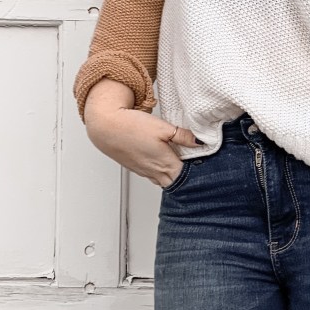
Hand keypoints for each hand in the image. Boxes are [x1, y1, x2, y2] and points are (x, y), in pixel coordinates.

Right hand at [82, 80, 200, 186]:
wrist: (106, 126)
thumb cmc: (132, 126)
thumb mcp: (163, 128)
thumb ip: (183, 137)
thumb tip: (200, 142)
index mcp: (166, 165)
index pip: (187, 179)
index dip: (197, 175)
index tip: (204, 168)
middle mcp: (155, 172)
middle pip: (176, 183)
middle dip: (185, 179)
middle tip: (193, 168)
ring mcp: (144, 172)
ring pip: (163, 180)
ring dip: (172, 176)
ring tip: (178, 165)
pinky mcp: (135, 168)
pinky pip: (152, 175)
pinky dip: (159, 172)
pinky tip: (160, 162)